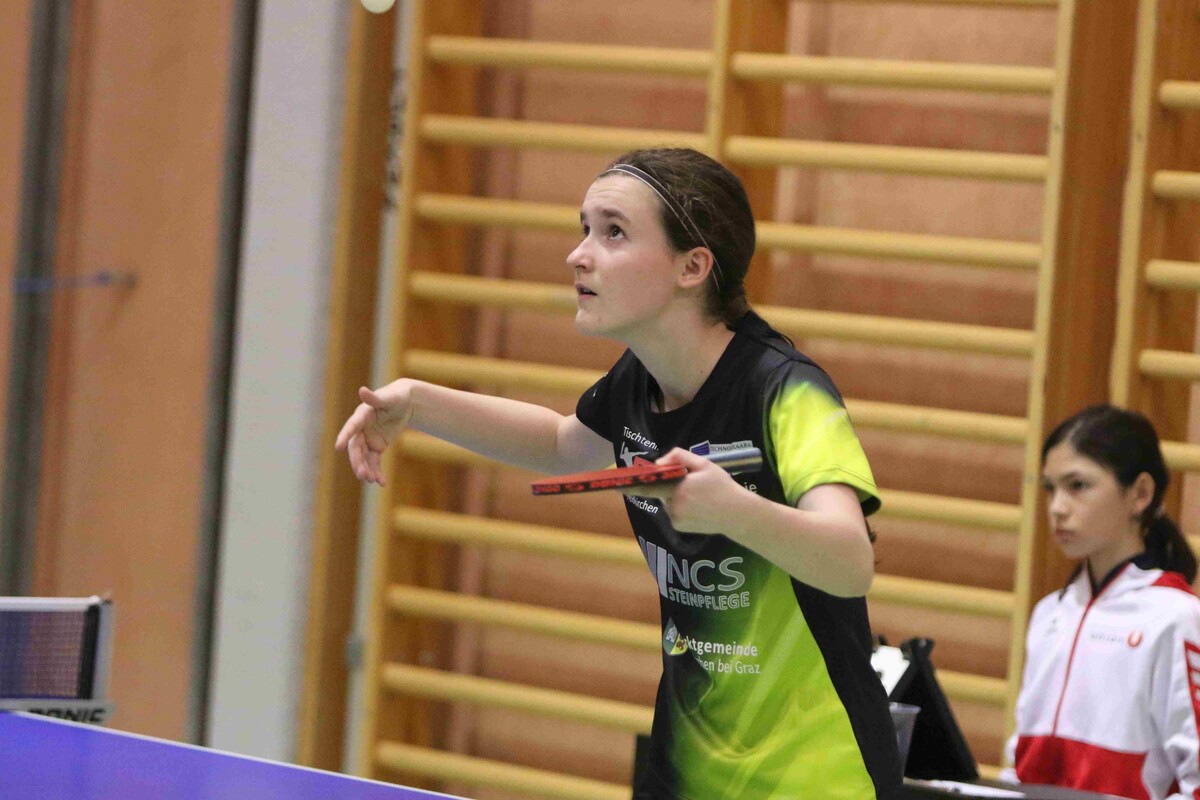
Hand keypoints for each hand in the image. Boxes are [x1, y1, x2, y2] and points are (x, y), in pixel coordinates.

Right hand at [334, 380, 414, 485]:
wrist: (405, 403)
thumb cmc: (396, 396)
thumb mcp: (389, 397)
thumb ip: (375, 397)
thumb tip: (362, 390)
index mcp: (362, 415)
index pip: (352, 426)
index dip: (345, 435)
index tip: (337, 446)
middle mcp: (361, 429)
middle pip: (356, 447)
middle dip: (358, 461)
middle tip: (362, 474)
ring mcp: (368, 439)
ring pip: (364, 457)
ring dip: (366, 469)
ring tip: (372, 480)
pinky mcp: (376, 446)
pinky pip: (374, 461)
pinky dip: (377, 472)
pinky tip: (382, 483)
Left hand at [625, 448, 749, 534]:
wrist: (738, 515)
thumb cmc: (722, 486)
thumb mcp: (704, 464)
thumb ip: (679, 457)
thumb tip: (658, 463)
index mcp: (679, 488)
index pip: (649, 485)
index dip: (631, 484)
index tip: (614, 485)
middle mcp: (674, 505)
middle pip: (662, 491)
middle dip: (672, 486)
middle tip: (694, 486)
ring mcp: (676, 518)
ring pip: (668, 503)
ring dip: (677, 498)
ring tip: (700, 498)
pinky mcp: (679, 527)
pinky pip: (674, 513)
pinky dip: (681, 509)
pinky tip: (699, 508)